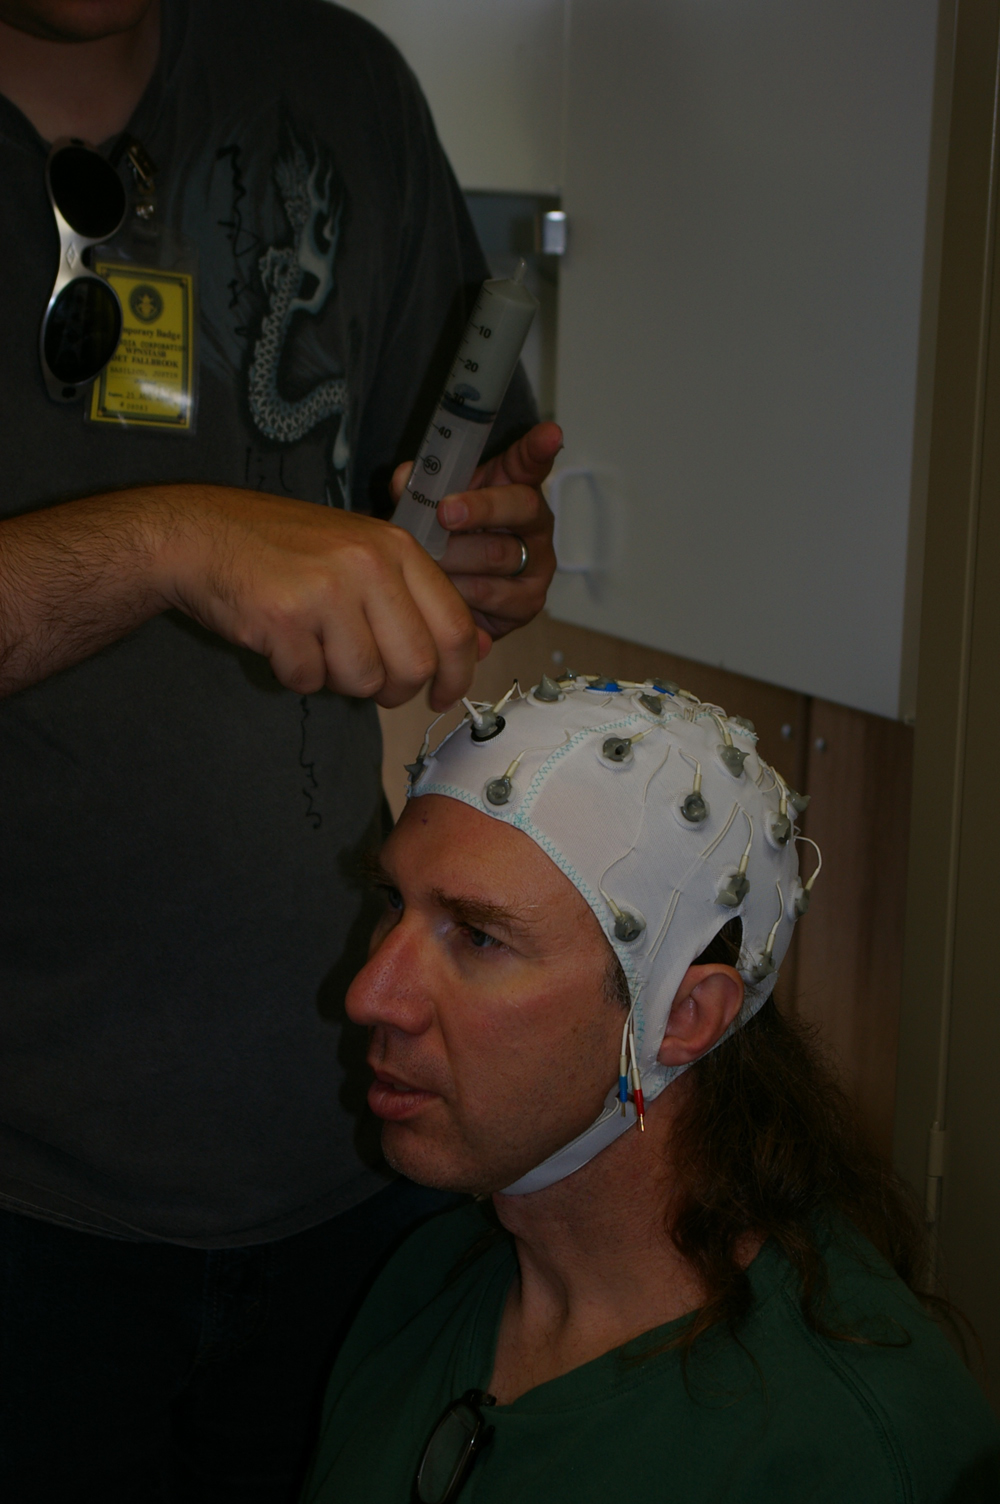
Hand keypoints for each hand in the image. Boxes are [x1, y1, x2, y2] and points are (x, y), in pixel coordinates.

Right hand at [152, 486, 482, 710]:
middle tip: (369, 682)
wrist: (198, 535)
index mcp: (395, 548)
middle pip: (414, 665)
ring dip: (338, 680)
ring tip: (314, 645)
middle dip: (394, 689)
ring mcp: (326, 591)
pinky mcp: (284, 619)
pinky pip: (308, 680)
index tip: (442, 696)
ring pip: (363, 680)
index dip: (456, 674)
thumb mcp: (360, 554)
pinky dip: (294, 674)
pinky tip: (280, 641)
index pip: (453, 626)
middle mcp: (367, 565)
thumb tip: (473, 651)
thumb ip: (414, 599)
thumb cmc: (281, 549)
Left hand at [390, 421, 560, 639]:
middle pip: (522, 506)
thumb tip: (402, 479)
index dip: (539, 448)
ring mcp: (538, 562)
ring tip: (427, 557)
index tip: (550, 432)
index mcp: (514, 488)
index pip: (530, 462)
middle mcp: (536, 523)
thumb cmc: (447, 542)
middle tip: (445, 512)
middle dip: (480, 508)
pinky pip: (490, 593)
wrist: (449, 599)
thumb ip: (420, 489)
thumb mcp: (432, 507)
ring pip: (498, 554)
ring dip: (455, 556)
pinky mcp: (529, 601)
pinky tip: (440, 589)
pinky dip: (458, 590)